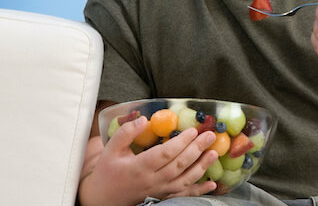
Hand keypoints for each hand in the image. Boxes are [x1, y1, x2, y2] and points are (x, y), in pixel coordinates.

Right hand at [79, 115, 218, 205]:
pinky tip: (212, 184)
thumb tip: (144, 119)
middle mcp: (152, 180)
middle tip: (210, 136)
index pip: (165, 154)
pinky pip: (184, 195)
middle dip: (196, 149)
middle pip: (179, 165)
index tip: (192, 130)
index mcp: (140, 167)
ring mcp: (159, 191)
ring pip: (185, 180)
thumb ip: (126, 133)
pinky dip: (199, 190)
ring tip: (214, 153)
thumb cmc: (108, 171)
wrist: (103, 198)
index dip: (181, 142)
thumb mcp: (111, 149)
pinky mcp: (163, 197)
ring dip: (201, 167)